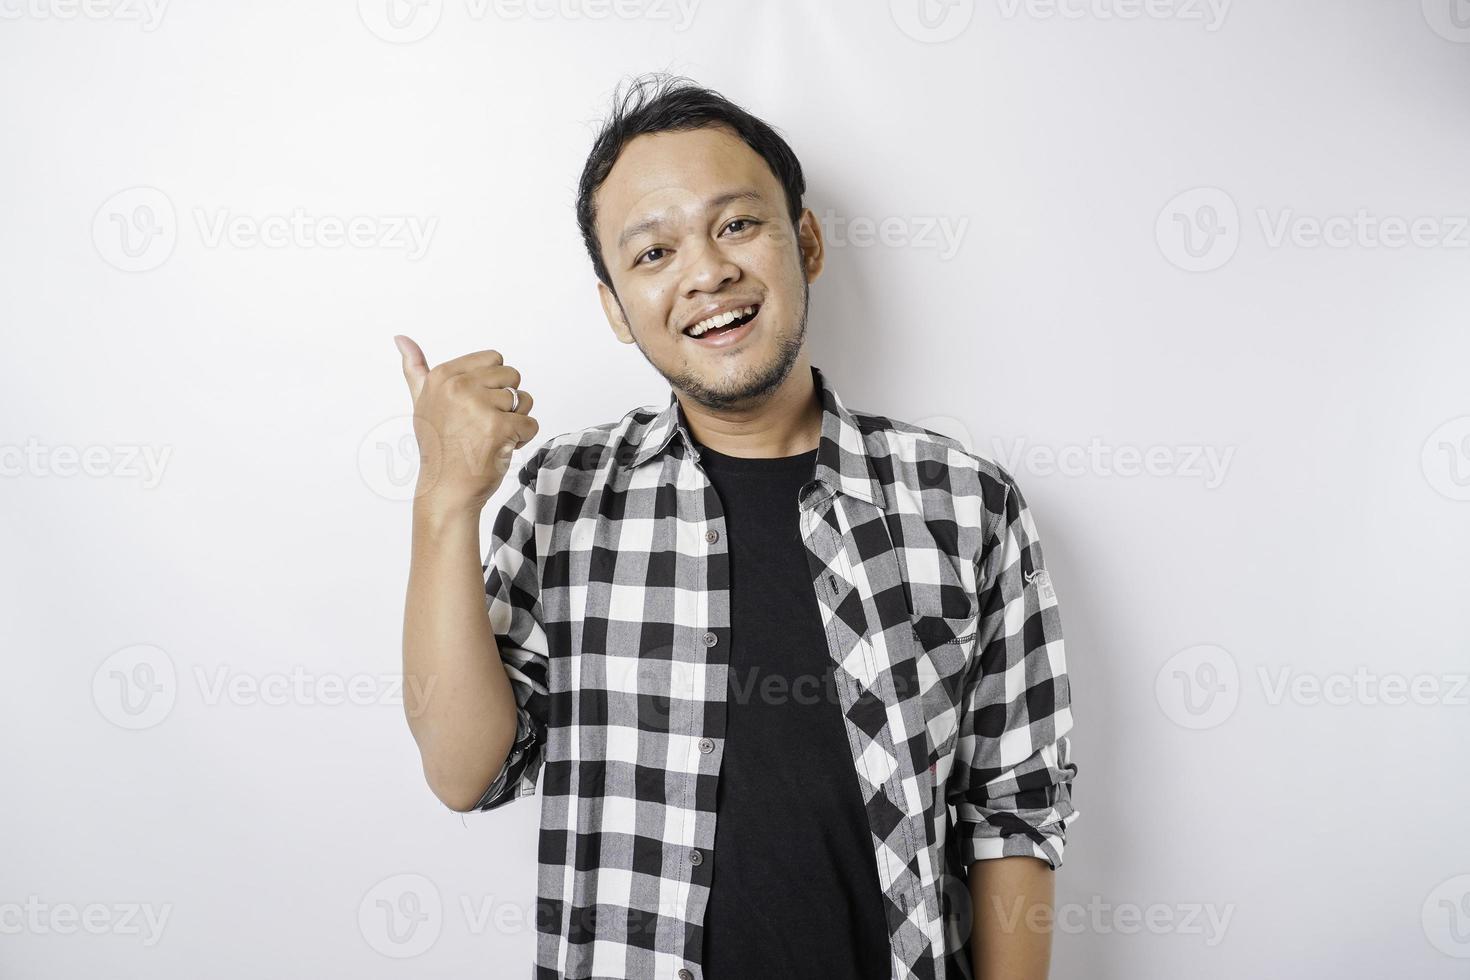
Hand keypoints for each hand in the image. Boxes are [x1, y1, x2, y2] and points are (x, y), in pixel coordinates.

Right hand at [394, 335, 539, 514]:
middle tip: (484, 425)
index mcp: (443, 375)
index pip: (494, 359)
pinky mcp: (499, 427)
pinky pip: (530, 423)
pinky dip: (522, 439)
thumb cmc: (438, 447)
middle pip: (512, 377)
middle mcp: (458, 386)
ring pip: (524, 400)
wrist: (446, 489)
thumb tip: (400, 337)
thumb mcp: (422, 402)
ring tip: (491, 437)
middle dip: (507, 402)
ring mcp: (478, 406)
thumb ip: (416, 369)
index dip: (493, 385)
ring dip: (515, 421)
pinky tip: (500, 449)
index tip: (475, 406)